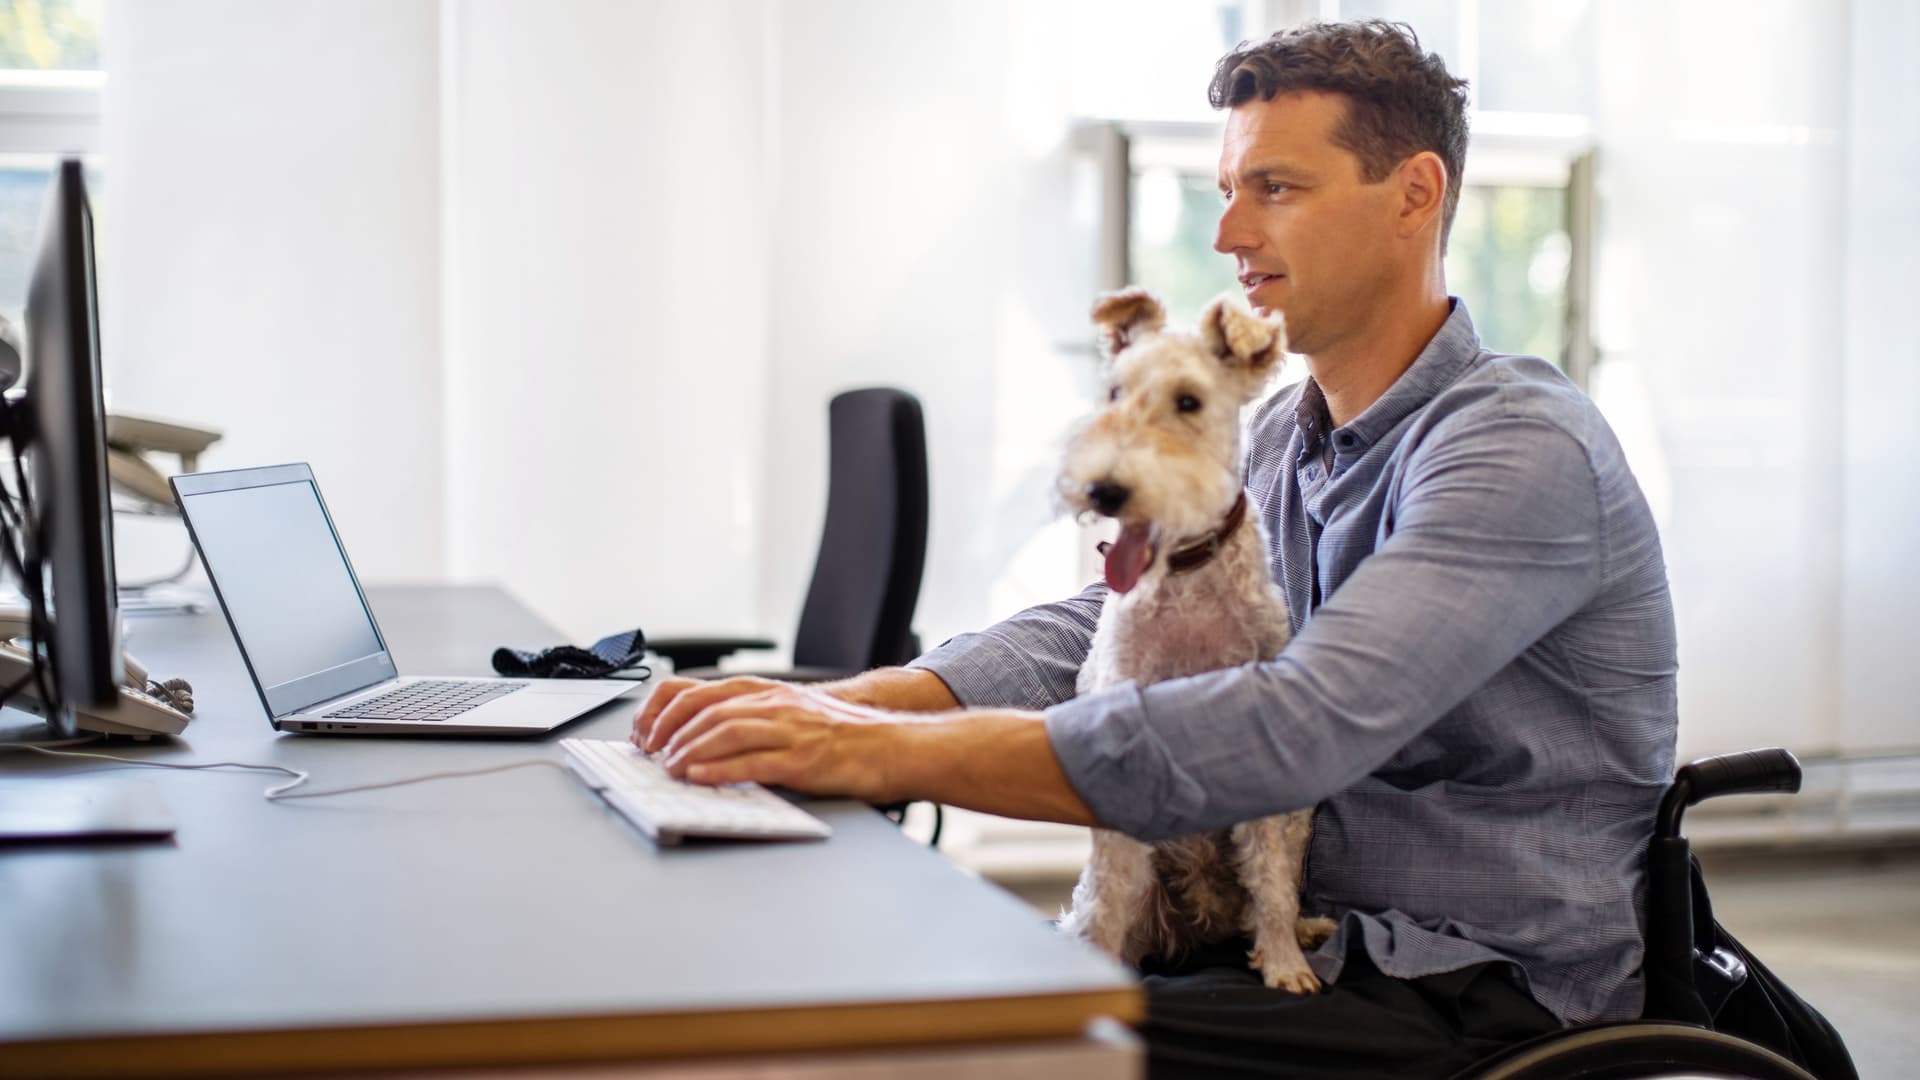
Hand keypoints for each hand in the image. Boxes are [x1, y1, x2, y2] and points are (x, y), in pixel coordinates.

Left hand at [630, 676, 898, 800]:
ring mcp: (789, 730)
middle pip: (706, 709)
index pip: (702, 692)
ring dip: (689, 751)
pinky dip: (719, 770)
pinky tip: (700, 778)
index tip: (646, 732)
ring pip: (724, 731)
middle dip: (669, 732)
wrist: (894, 746)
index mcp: (769, 693)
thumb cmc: (847, 737)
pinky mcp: (802, 759)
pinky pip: (752, 761)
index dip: (666, 711)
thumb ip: (757, 723)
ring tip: (669, 768)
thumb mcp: (795, 717)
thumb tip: (709, 744)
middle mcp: (775, 704)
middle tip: (650, 754)